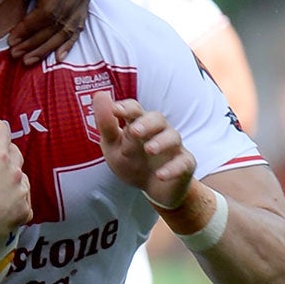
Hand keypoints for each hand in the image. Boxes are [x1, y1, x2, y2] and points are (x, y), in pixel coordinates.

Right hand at [0, 102, 30, 244]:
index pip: (3, 132)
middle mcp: (14, 173)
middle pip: (16, 155)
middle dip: (7, 152)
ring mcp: (20, 194)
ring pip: (22, 179)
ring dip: (13, 178)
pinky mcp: (22, 214)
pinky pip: (24, 204)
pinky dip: (16, 203)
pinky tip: (5, 204)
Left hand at [11, 0, 93, 65]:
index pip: (49, 9)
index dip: (29, 28)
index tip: (11, 40)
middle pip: (58, 22)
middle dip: (35, 41)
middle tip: (16, 54)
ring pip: (68, 27)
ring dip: (47, 46)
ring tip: (28, 59)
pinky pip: (78, 24)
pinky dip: (68, 42)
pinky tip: (58, 57)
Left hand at [92, 92, 196, 209]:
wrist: (153, 188)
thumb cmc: (132, 161)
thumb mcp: (113, 146)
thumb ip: (106, 124)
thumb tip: (100, 95)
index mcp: (139, 124)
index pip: (135, 110)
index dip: (127, 108)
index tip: (115, 110)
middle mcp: (158, 131)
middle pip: (157, 119)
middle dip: (146, 123)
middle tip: (134, 131)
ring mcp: (173, 147)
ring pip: (173, 137)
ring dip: (161, 142)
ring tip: (149, 150)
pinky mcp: (184, 164)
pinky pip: (183, 163)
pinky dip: (173, 168)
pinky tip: (160, 175)